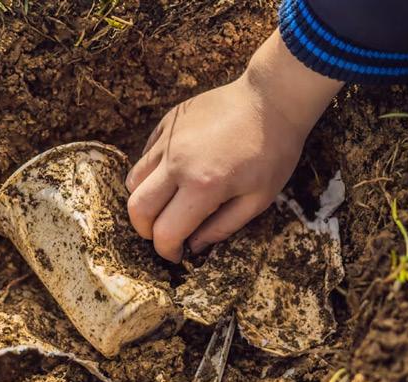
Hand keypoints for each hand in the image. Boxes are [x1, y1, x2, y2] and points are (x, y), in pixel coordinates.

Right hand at [125, 30, 343, 261]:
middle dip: (146, 230)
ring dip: (144, 201)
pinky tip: (173, 175)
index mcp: (203, 186)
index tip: (177, 254)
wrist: (272, 100)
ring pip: (133, 180)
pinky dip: (151, 173)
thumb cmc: (273, 152)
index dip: (167, 250)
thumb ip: (222, 227)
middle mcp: (177, 163)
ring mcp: (168, 140)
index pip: (165, 231)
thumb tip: (193, 246)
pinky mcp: (167, 123)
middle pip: (137, 208)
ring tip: (165, 205)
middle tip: (164, 234)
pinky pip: (145, 155)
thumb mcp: (258, 200)